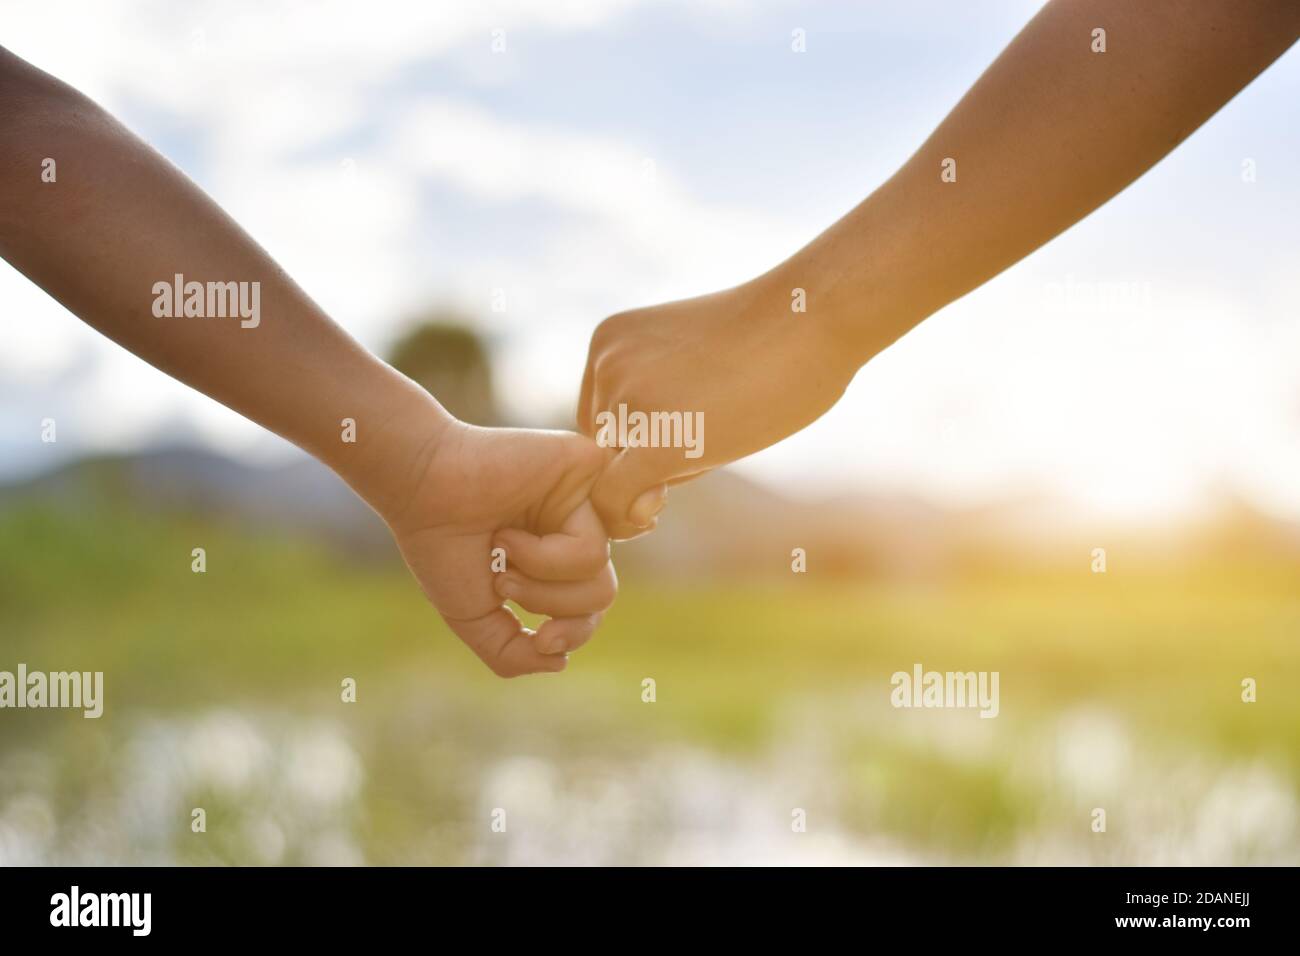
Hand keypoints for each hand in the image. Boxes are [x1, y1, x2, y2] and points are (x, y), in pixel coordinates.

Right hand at [366, 405, 616, 676]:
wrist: (420, 490)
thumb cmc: (441, 546)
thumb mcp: (473, 615)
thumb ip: (511, 651)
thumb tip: (559, 662)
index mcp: (554, 555)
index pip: (590, 607)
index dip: (573, 634)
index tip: (541, 640)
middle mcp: (572, 526)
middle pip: (601, 595)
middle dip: (552, 606)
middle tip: (504, 584)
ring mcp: (583, 500)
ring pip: (600, 575)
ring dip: (542, 583)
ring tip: (503, 551)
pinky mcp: (589, 477)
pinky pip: (594, 545)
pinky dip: (546, 557)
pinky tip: (509, 534)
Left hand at [578, 272, 858, 537]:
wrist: (813, 314)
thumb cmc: (770, 337)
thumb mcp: (689, 359)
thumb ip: (652, 405)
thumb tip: (636, 490)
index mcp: (609, 341)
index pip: (598, 417)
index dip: (636, 439)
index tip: (686, 432)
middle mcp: (605, 367)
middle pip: (606, 447)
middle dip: (648, 457)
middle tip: (713, 431)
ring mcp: (627, 403)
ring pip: (616, 475)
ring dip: (664, 474)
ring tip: (721, 435)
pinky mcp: (656, 442)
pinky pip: (615, 501)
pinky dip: (630, 518)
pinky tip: (670, 500)